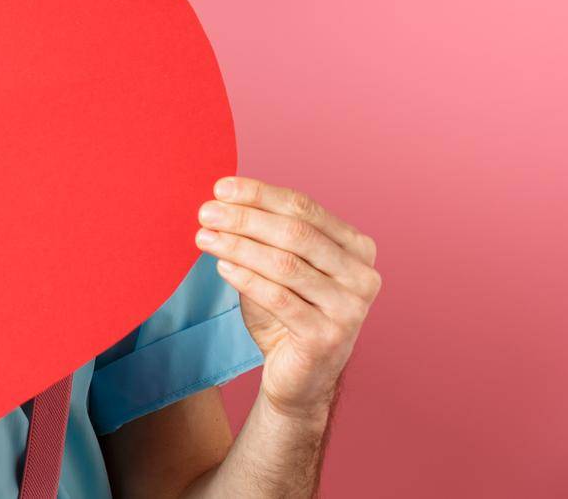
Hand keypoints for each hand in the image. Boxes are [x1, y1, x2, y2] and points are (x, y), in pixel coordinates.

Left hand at [194, 176, 380, 420]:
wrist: (298, 378)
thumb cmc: (287, 314)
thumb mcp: (278, 267)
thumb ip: (263, 235)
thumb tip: (223, 200)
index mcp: (357, 248)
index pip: (304, 208)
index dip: (260, 194)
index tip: (220, 187)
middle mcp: (362, 275)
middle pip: (296, 233)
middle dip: (245, 218)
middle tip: (206, 211)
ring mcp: (350, 309)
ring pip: (285, 264)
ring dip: (238, 246)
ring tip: (204, 237)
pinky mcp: (327, 338)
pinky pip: (279, 298)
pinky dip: (246, 278)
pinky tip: (222, 266)